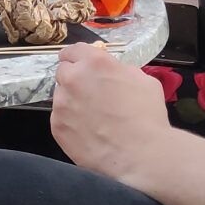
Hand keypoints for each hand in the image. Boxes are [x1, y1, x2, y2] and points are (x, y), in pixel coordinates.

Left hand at [50, 43, 173, 179]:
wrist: (140, 154)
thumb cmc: (147, 116)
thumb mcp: (142, 80)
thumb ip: (119, 70)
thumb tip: (110, 72)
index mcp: (95, 63)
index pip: (73, 50)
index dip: (77, 57)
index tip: (78, 63)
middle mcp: (73, 79)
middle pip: (63, 72)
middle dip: (74, 79)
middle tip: (89, 93)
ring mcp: (62, 104)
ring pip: (61, 97)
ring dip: (72, 102)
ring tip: (93, 118)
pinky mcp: (57, 127)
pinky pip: (60, 119)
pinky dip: (70, 123)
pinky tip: (89, 132)